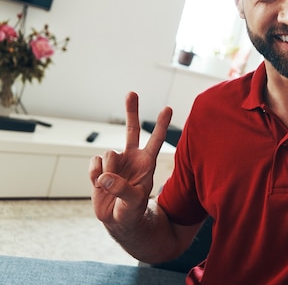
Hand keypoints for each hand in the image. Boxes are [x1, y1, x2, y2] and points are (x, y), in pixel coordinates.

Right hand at [89, 92, 172, 228]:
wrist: (117, 220)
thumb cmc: (133, 211)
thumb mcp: (134, 204)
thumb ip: (122, 189)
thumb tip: (105, 176)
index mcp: (147, 163)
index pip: (156, 140)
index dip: (161, 124)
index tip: (168, 108)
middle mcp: (132, 157)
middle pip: (132, 129)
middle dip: (131, 111)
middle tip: (132, 92)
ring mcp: (116, 161)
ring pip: (108, 153)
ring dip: (108, 170)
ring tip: (112, 186)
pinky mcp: (99, 168)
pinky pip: (94, 163)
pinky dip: (94, 175)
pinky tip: (99, 184)